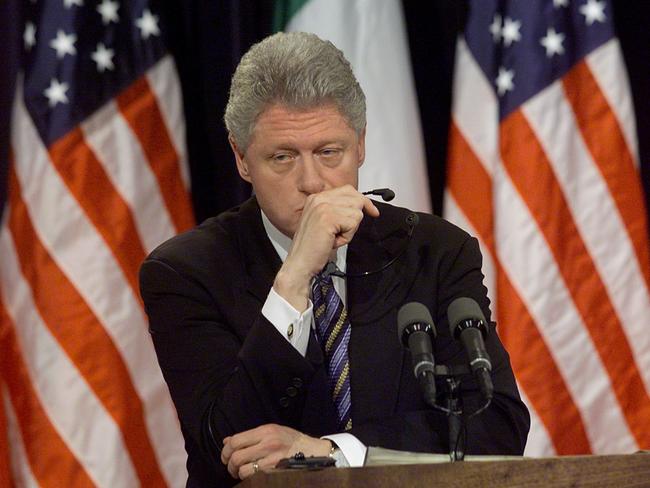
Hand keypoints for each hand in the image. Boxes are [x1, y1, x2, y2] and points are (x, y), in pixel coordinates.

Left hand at [221, 424, 330, 478]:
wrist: (314, 451)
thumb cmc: (292, 440)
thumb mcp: (272, 431)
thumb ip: (250, 436)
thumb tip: (227, 441)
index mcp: (265, 431)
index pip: (236, 440)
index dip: (225, 451)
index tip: (225, 457)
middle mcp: (268, 443)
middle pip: (237, 457)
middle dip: (230, 465)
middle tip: (232, 468)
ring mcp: (273, 459)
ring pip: (244, 470)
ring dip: (240, 474)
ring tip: (242, 473)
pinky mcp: (276, 471)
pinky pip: (255, 477)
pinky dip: (250, 478)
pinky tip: (253, 476)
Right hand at [273, 185, 378, 310]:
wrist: (300, 262)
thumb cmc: (312, 247)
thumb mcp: (324, 222)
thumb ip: (337, 210)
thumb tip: (361, 206)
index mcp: (316, 198)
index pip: (348, 190)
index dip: (362, 201)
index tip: (372, 211)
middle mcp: (318, 199)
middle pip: (356, 199)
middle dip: (355, 219)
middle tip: (340, 232)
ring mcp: (323, 207)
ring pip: (356, 212)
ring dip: (350, 229)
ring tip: (333, 237)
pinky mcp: (328, 218)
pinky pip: (353, 224)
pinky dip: (347, 236)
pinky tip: (333, 241)